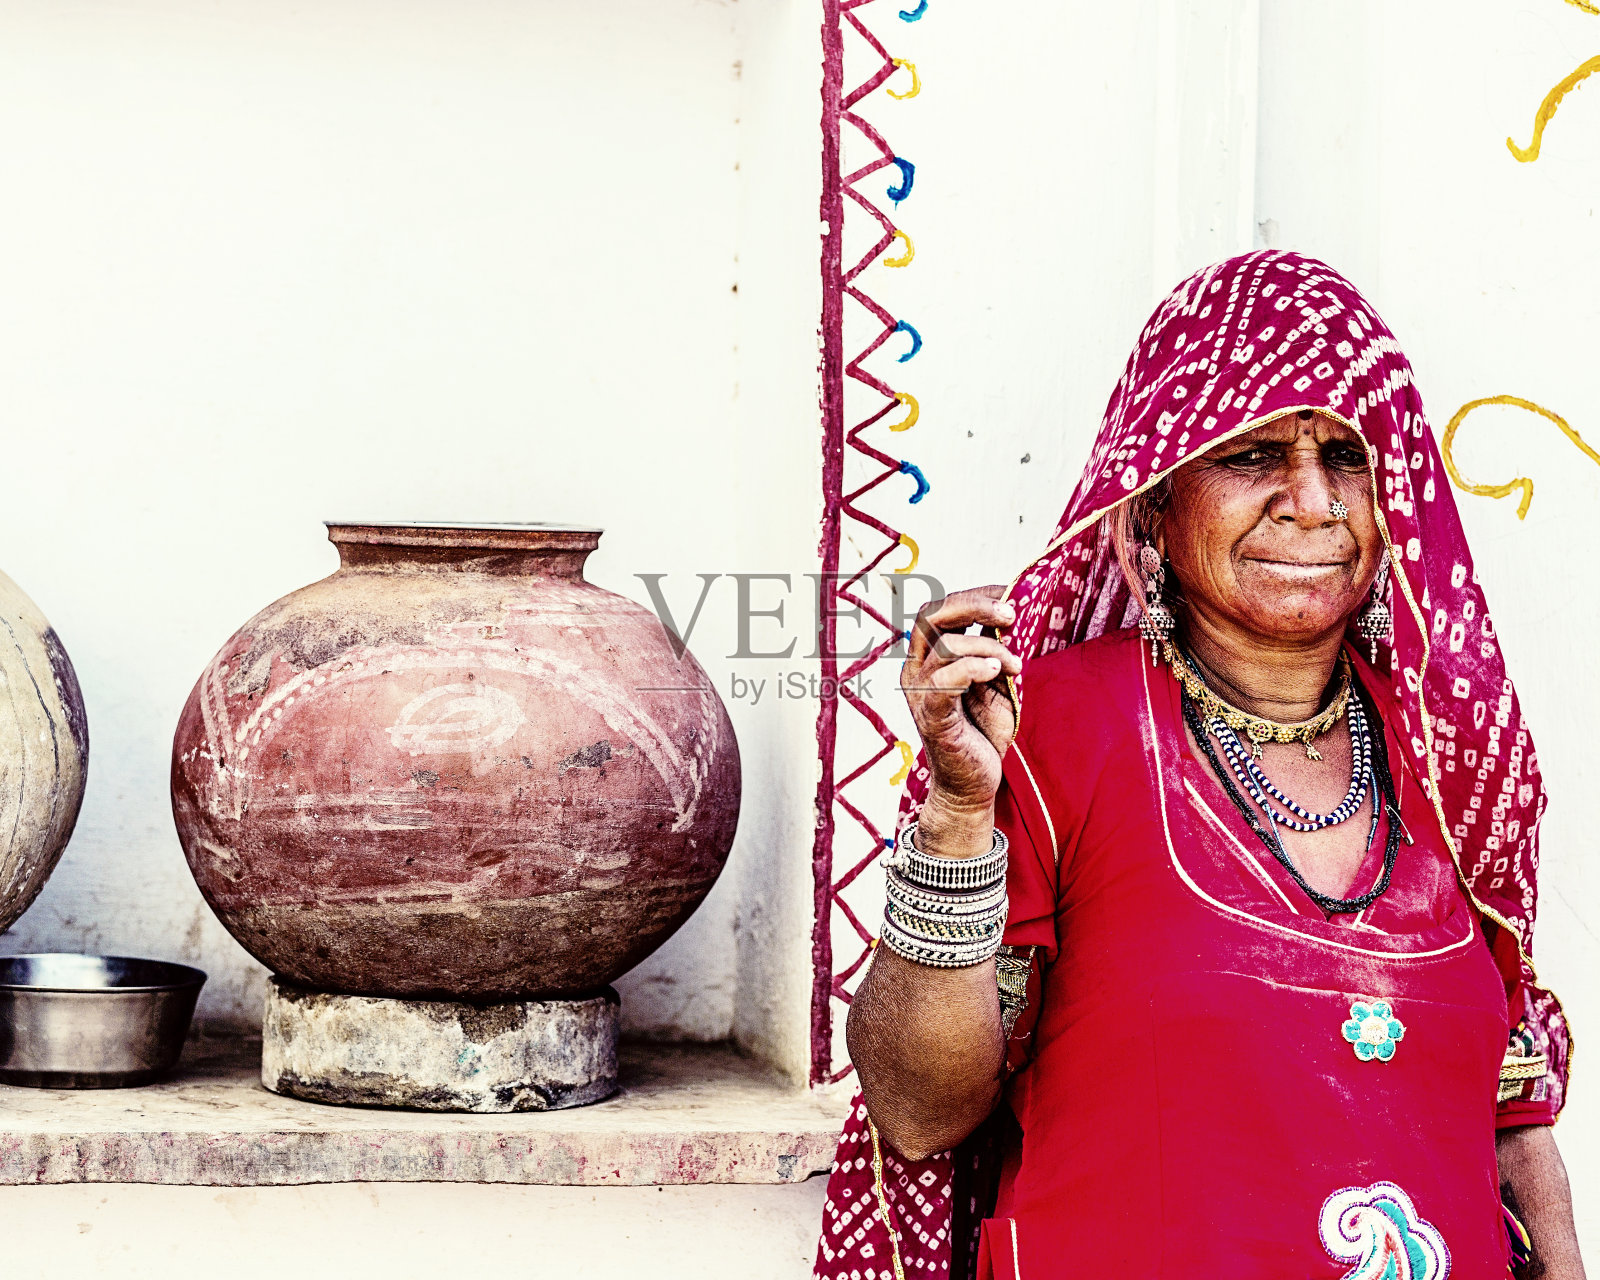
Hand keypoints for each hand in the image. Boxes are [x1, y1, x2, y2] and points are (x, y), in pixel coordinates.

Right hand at [900, 585, 1020, 843]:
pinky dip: (973, 669)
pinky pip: (944, 682)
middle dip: (974, 606)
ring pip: (946, 647)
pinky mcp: (933, 718)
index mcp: (927, 657)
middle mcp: (916, 671)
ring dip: (989, 648)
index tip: (1010, 593)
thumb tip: (1011, 614)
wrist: (972, 784)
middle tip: (1012, 614)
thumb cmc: (982, 732)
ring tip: (1016, 666)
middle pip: (931, 616)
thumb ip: (992, 650)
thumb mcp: (993, 682)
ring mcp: (921, 695)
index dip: (973, 595)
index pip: (939, 609)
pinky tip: (999, 673)